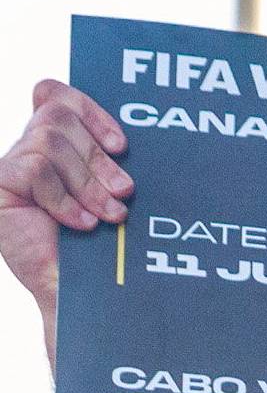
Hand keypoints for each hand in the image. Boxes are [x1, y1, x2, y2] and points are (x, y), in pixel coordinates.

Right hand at [0, 81, 129, 325]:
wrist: (82, 295)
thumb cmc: (102, 250)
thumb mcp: (110, 197)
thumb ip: (109, 164)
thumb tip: (129, 142)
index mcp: (56, 149)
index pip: (56, 97)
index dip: (89, 110)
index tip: (122, 145)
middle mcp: (29, 153)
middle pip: (59, 117)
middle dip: (98, 156)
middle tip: (124, 193)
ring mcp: (10, 171)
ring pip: (49, 141)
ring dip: (88, 182)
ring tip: (108, 216)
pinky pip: (33, 169)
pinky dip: (64, 198)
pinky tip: (81, 224)